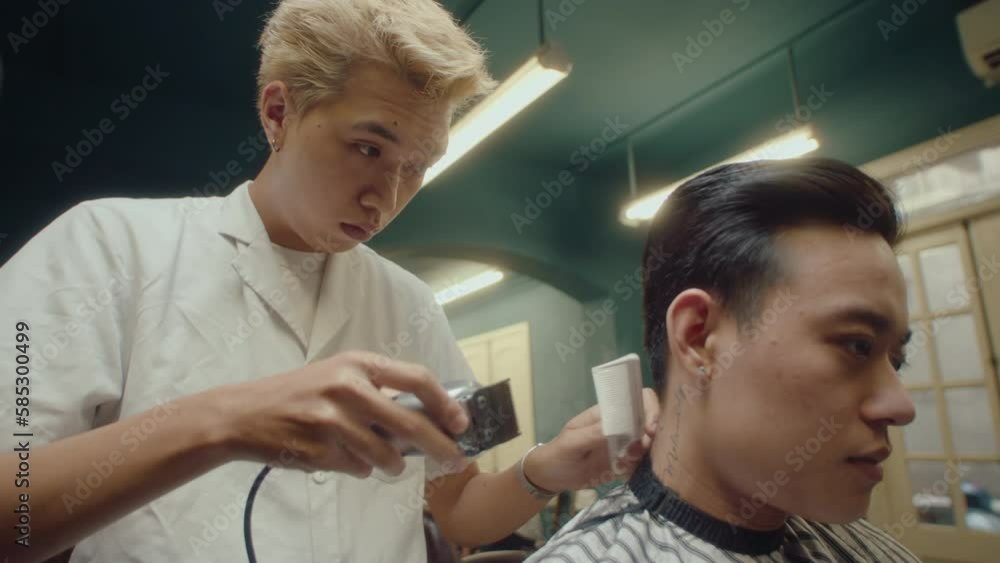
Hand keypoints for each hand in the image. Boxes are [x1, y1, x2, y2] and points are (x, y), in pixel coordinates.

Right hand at [207, 350, 469, 477]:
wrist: (245, 414)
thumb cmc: (300, 394)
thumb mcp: (339, 375)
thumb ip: (379, 391)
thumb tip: (429, 419)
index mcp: (358, 363)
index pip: (416, 378)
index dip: (445, 402)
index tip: (461, 422)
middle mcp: (347, 387)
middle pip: (409, 422)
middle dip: (439, 445)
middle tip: (455, 458)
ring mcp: (331, 420)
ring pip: (385, 453)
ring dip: (393, 464)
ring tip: (387, 462)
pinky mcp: (318, 449)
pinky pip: (358, 468)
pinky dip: (360, 468)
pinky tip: (343, 457)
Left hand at [523, 388, 658, 491]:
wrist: (552, 477)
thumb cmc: (559, 452)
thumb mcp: (572, 442)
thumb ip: (593, 434)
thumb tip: (619, 426)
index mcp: (608, 414)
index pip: (636, 400)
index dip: (649, 408)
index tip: (649, 428)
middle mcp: (620, 427)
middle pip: (648, 422)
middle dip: (651, 436)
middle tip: (639, 449)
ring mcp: (624, 446)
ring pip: (647, 444)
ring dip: (643, 454)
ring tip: (624, 463)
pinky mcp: (624, 465)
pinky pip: (640, 464)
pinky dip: (637, 469)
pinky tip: (622, 474)